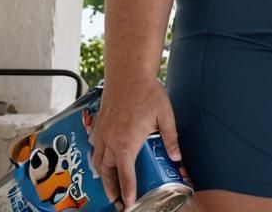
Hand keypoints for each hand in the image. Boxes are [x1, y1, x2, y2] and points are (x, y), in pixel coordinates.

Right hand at [88, 78, 181, 208]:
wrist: (128, 72)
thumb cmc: (147, 92)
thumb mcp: (165, 116)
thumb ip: (171, 139)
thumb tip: (177, 157)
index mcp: (127, 143)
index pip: (126, 175)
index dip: (127, 191)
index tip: (128, 203)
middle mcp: (111, 141)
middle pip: (107, 172)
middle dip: (111, 188)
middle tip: (117, 199)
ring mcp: (102, 132)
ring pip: (98, 161)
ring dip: (103, 175)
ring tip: (109, 184)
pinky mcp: (98, 124)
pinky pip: (94, 146)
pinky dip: (97, 157)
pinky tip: (102, 158)